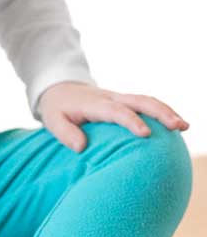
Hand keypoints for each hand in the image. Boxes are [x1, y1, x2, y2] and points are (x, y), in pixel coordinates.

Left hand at [36, 81, 189, 152]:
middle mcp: (110, 98)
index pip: (116, 110)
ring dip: (165, 111)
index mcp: (94, 104)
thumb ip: (65, 133)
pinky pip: (144, 104)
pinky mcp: (123, 102)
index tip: (146, 134)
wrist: (59, 89)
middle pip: (138, 100)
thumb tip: (82, 147)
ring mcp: (118, 98)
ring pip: (145, 100)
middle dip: (159, 112)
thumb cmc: (58, 108)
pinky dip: (161, 111)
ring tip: (184, 126)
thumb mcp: (53, 120)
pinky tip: (175, 125)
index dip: (131, 121)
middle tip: (178, 127)